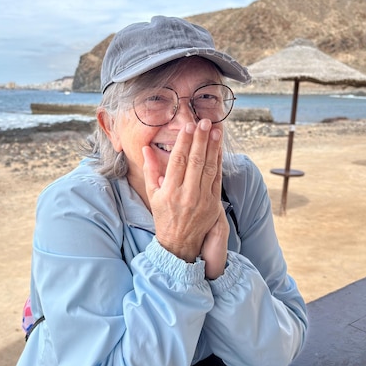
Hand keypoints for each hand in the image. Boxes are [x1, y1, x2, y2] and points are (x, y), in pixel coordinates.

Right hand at [143, 119, 225, 263]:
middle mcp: (186, 194)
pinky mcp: (213, 203)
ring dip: (213, 147)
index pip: (178, 161)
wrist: (179, 243)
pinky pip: (217, 178)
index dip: (184, 142)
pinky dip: (219, 162)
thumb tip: (146, 149)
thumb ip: (150, 170)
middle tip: (205, 122)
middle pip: (195, 161)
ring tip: (216, 130)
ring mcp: (202, 199)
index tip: (188, 127)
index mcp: (169, 191)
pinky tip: (219, 149)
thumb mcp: (152, 194)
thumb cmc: (164, 216)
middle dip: (201, 139)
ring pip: (209, 167)